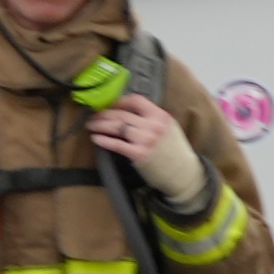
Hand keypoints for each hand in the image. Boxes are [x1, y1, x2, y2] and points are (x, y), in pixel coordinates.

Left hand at [88, 93, 207, 207]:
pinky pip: (117, 144)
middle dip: (104, 114)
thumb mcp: (168, 128)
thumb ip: (151, 118)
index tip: (109, 105)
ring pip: (117, 127)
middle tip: (92, 116)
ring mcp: (146, 140)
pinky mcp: (139, 154)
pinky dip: (104, 140)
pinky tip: (96, 138)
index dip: (119, 102)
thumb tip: (127, 111)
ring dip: (100, 125)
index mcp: (161, 116)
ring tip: (90, 125)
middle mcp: (153, 125)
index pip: (136, 100)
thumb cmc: (173, 150)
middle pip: (122, 114)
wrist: (183, 172)